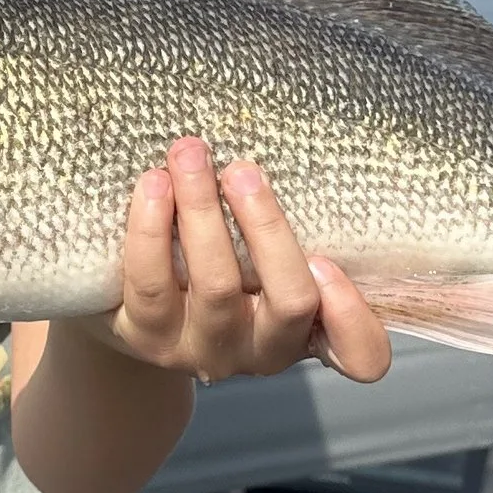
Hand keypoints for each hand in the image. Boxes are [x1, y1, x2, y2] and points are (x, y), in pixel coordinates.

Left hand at [105, 138, 390, 385]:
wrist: (132, 305)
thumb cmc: (218, 260)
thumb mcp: (262, 254)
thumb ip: (285, 223)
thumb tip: (290, 139)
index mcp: (309, 328)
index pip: (360, 353)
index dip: (354, 318)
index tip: (329, 262)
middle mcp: (262, 350)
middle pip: (289, 301)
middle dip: (267, 227)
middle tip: (242, 169)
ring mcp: (203, 350)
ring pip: (216, 286)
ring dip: (202, 211)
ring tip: (188, 155)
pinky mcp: (147, 339)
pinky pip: (150, 284)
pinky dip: (151, 230)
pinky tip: (152, 185)